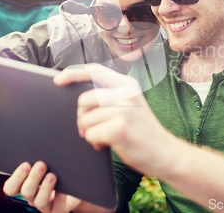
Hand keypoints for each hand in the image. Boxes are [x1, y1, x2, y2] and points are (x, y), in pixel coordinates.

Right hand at [3, 161, 80, 212]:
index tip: (26, 164)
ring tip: (52, 175)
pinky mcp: (58, 210)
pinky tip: (65, 189)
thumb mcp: (49, 161)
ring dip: (45, 187)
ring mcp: (45, 205)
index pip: (11, 187)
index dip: (16, 177)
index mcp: (25, 185)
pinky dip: (61, 197)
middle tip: (41, 164)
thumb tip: (39, 135)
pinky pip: (57, 207)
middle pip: (25, 192)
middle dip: (33, 177)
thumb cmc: (59, 169)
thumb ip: (42, 154)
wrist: (77, 185)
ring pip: (39, 201)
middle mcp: (33, 196)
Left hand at [54, 65, 178, 176]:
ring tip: (103, 138)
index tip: (57, 79)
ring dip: (88, 132)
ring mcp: (125, 110)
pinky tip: (105, 145)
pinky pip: (91, 134)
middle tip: (91, 128)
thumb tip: (80, 98)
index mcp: (128, 84)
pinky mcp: (120, 128)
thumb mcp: (132, 104)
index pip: (95, 70)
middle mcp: (126, 93)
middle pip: (84, 99)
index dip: (73, 73)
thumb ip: (111, 96)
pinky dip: (94, 143)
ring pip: (85, 119)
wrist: (165, 153)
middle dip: (81, 117)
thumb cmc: (143, 132)